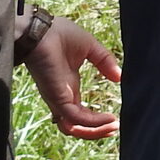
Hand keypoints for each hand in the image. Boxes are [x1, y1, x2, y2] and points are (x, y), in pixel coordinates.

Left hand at [24, 16, 121, 139]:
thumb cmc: (60, 34)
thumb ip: (105, 62)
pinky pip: (75, 117)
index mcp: (68, 86)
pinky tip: (107, 118)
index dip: (96, 120)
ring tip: (112, 127)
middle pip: (76, 126)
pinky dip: (91, 122)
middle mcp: (62, 97)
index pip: (80, 112)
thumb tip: (119, 77)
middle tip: (114, 129)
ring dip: (93, 131)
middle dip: (96, 131)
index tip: (114, 120)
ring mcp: (58, 98)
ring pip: (73, 128)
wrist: (40, 28)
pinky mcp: (56, 97)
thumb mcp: (90, 48)